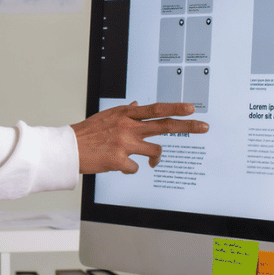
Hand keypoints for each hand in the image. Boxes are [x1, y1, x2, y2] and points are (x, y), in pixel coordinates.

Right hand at [71, 101, 208, 173]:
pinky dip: (130, 169)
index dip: (175, 108)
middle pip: (164, 125)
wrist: (69, 148)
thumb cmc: (87, 132)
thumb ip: (124, 113)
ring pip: (155, 151)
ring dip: (155, 157)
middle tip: (204, 127)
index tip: (191, 107)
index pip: (155, 109)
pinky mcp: (119, 161)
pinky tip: (119, 165)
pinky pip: (135, 168)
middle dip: (187, 126)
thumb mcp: (106, 116)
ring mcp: (124, 144)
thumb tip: (136, 105)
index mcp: (125, 115)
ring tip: (150, 160)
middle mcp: (127, 127)